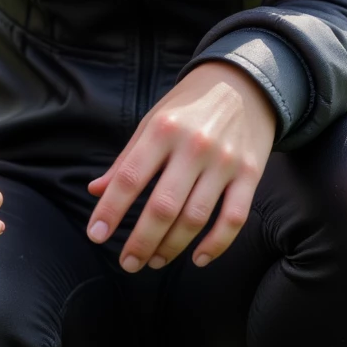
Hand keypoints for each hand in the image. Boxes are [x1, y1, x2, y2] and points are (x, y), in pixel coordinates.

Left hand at [86, 62, 276, 270]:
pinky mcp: (251, 175)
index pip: (130, 177)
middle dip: (141, 241)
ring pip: (196, 218)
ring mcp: (225, 162)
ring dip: (172, 247)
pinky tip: (197, 259)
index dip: (111, 210)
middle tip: (127, 263)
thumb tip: (96, 191)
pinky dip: (216, 244)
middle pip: (163, 206)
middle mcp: (194, 147)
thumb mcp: (152, 121)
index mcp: (162, 130)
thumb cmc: (189, 106)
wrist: (246, 82)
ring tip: (154, 261)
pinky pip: (234, 218)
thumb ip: (126, 159)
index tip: (96, 235)